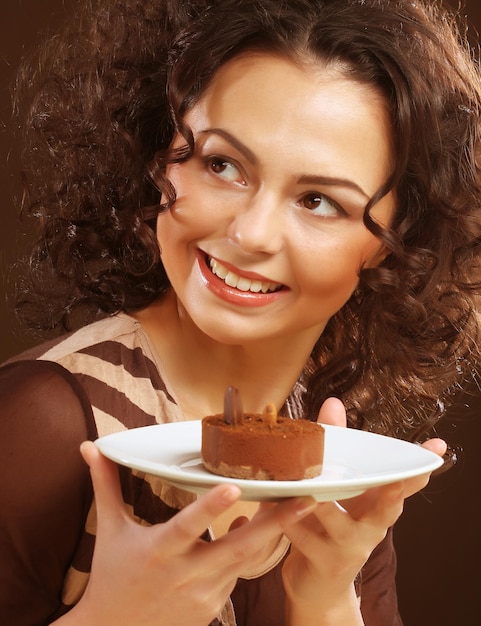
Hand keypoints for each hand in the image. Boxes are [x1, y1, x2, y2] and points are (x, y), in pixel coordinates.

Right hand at [56, 441, 317, 625]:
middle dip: (276, 523)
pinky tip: (267, 528)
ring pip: (247, 560)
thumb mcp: (109, 529)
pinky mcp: (214, 606)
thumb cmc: (112, 574)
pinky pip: (240, 573)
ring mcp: (204, 594)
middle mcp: (185, 574)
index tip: (234, 486)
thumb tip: (90, 447)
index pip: (187, 527)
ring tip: (303, 506)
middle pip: (238, 547)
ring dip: (274, 534)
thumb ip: (106, 485)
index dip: (210, 509)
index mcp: (158, 552)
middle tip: (306, 497)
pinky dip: (254, 551)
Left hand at [281, 397, 446, 624]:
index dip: (420, 468)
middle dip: (392, 494)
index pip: (404, 485)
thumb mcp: (339, 489)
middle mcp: (370, 528)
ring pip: (337, 521)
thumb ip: (337, 447)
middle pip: (386, 510)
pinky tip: (271, 502)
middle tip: (394, 480)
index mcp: (376, 506)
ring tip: (311, 489)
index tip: (438, 450)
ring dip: (323, 504)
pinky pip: (302, 537)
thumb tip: (333, 403)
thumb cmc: (329, 525)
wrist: (316, 585)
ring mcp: (348, 547)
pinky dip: (286, 518)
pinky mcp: (322, 562)